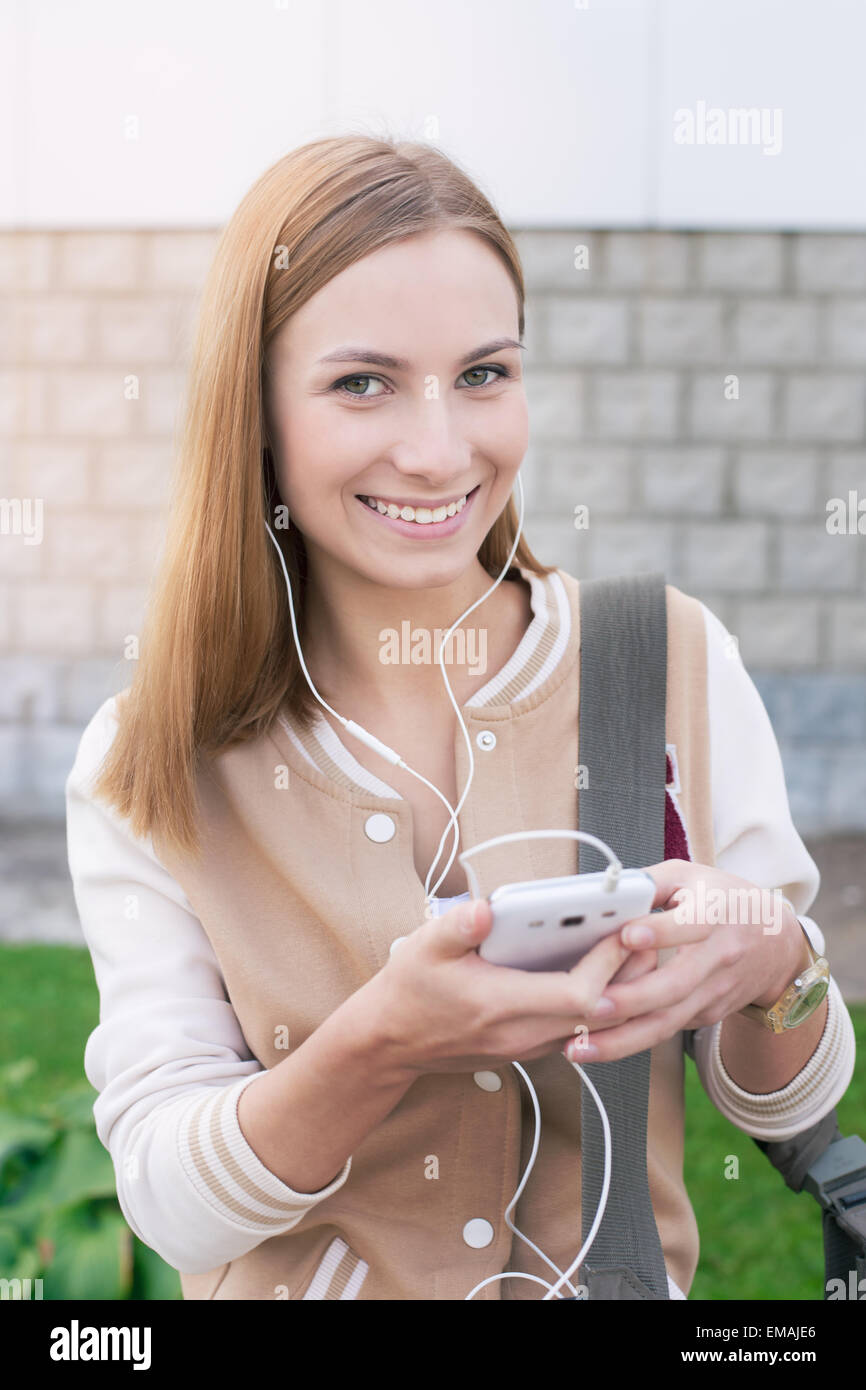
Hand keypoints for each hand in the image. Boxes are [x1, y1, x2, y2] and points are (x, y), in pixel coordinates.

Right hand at [369, 896, 648, 1078]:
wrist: (391, 1042)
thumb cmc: (409, 990)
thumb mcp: (423, 947)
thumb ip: (458, 926)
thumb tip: (487, 907)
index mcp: (502, 1005)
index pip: (578, 995)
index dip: (608, 965)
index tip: (621, 930)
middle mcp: (523, 1033)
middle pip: (601, 1014)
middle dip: (628, 975)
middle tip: (645, 936)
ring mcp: (529, 1046)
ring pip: (594, 1025)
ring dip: (617, 990)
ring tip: (631, 947)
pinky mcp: (529, 1047)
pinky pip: (578, 1029)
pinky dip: (596, 1002)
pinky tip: (597, 969)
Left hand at [563, 859, 807, 1062]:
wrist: (776, 945)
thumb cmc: (724, 901)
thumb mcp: (691, 876)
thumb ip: (649, 882)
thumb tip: (606, 894)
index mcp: (716, 913)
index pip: (691, 924)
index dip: (660, 931)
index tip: (626, 936)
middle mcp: (718, 956)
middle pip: (675, 985)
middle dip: (631, 999)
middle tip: (590, 1005)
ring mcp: (712, 992)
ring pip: (668, 1021)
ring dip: (621, 1039)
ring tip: (578, 1047)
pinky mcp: (705, 1015)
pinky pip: (665, 1030)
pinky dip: (629, 1041)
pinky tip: (593, 1046)